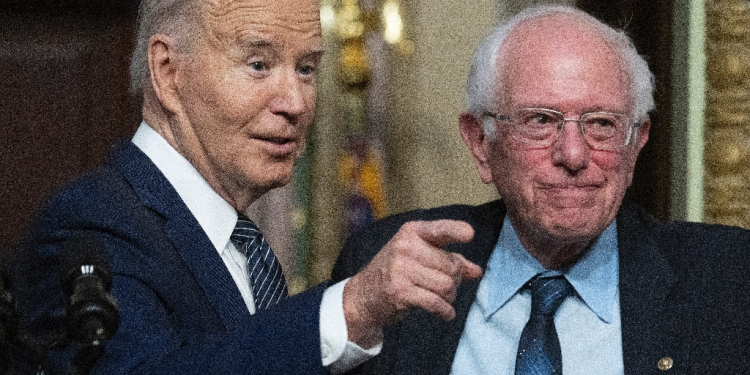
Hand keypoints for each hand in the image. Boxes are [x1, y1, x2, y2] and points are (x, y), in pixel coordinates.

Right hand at [342, 220, 482, 347]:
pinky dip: (445, 311)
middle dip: (456, 279)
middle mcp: (406, 247)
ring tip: (442, 298)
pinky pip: (435, 302)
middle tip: (448, 285)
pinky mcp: (400, 291)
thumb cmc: (396, 272)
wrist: (364, 294)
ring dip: (450, 296)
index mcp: (412, 232)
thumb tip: (477, 271)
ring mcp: (402, 269)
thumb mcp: (419, 257)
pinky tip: (445, 313)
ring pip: (447, 285)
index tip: (469, 234)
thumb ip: (449, 260)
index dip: (456, 231)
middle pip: (451, 265)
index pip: (439, 229)